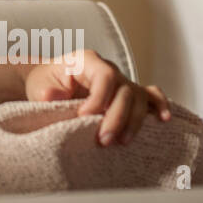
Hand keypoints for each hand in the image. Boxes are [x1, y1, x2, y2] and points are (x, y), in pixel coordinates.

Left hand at [21, 50, 171, 146]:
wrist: (49, 83)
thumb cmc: (45, 82)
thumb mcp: (38, 85)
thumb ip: (45, 91)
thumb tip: (55, 95)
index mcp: (87, 60)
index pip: (105, 76)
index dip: (99, 98)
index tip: (83, 117)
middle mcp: (108, 68)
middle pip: (124, 90)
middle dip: (116, 117)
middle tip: (103, 140)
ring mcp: (121, 81)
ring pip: (139, 97)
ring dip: (134, 121)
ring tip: (121, 142)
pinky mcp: (127, 94)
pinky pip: (151, 95)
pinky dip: (160, 105)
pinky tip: (164, 119)